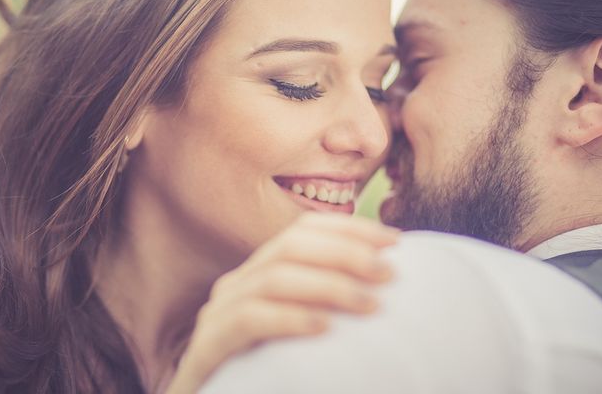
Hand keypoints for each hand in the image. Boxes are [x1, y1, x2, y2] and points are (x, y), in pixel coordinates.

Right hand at [166, 212, 397, 392]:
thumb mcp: (304, 328)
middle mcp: (238, 283)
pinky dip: (289, 318)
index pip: (304, 230)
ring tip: (369, 304)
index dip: (350, 229)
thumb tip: (385, 278)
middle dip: (345, 252)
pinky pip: (249, 319)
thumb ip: (328, 301)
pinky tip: (324, 328)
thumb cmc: (272, 373)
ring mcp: (218, 312)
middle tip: (388, 274)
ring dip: (327, 285)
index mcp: (260, 272)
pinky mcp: (207, 345)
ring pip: (273, 278)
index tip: (394, 241)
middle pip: (290, 246)